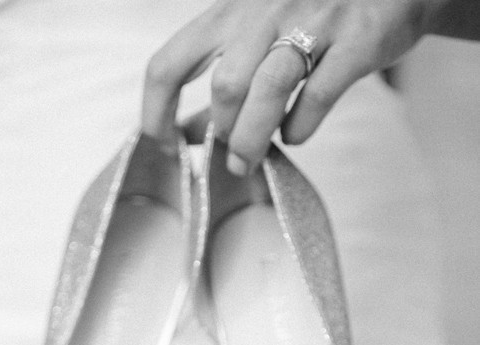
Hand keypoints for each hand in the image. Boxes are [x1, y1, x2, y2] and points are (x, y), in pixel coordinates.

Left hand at [141, 0, 445, 172]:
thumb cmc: (315, 11)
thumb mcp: (258, 31)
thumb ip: (224, 75)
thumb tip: (186, 131)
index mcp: (230, 10)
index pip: (171, 62)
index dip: (156, 110)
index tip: (162, 144)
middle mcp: (264, 11)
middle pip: (224, 86)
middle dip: (222, 136)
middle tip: (230, 162)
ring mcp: (313, 22)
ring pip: (267, 90)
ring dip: (252, 139)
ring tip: (250, 163)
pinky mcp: (356, 40)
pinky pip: (319, 93)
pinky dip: (301, 125)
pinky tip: (295, 135)